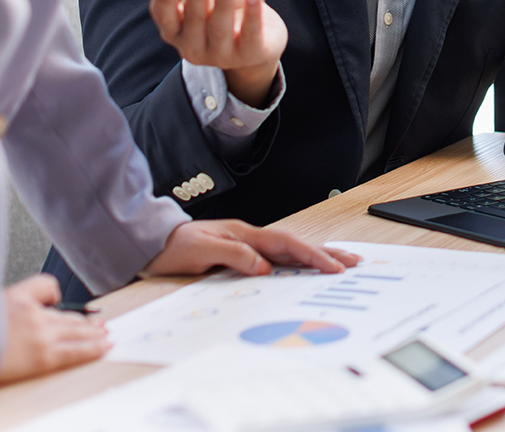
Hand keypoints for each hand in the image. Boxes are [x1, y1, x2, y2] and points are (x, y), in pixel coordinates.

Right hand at [0, 275, 109, 386]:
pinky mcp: (43, 357)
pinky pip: (76, 351)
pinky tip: (104, 346)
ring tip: (105, 335)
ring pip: (77, 330)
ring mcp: (41, 335)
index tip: (65, 305)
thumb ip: (12, 296)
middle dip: (86, 320)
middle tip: (100, 323)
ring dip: (95, 333)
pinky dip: (94, 348)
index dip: (59, 301)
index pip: (49, 291)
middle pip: (68, 315)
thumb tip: (35, 300)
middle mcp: (34, 314)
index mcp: (20, 298)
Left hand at [141, 219, 363, 278]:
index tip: (334, 267)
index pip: (287, 245)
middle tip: (354, 261)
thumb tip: (264, 266)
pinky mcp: (242, 256)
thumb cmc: (172, 247)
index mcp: (244, 235)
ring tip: (341, 263)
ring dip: (316, 258)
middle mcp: (250, 238)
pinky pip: (277, 260)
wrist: (150, 245)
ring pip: (290, 252)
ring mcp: (248, 245)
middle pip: (296, 245)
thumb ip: (233, 255)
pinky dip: (298, 264)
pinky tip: (307, 270)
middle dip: (326, 253)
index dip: (312, 256)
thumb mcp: (199, 250)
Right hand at [150, 0, 285, 106]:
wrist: (258, 36)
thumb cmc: (218, 1)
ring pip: (220, 29)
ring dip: (222, 5)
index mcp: (174, 27)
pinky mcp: (250, 55)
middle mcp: (192, 45)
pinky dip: (252, 15)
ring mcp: (221, 54)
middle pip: (192, 20)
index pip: (163, 14)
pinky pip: (251, 36)